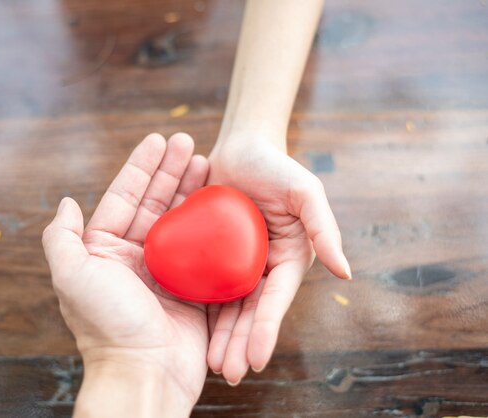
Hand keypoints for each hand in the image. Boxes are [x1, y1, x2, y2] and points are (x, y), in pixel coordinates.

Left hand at [42, 133, 209, 416]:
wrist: (145, 374)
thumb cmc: (107, 325)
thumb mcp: (72, 276)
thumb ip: (61, 237)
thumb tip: (66, 202)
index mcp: (104, 250)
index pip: (124, 197)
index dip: (141, 166)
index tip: (158, 138)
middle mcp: (134, 257)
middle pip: (156, 203)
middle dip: (171, 171)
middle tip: (190, 142)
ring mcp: (165, 272)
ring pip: (181, 220)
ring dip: (192, 191)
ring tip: (208, 162)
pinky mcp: (192, 287)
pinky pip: (203, 248)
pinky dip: (211, 224)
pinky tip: (222, 202)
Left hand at [206, 136, 350, 384]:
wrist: (241, 149)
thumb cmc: (277, 167)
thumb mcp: (305, 192)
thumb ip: (324, 227)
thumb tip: (346, 273)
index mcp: (289, 258)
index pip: (276, 298)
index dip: (267, 328)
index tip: (256, 358)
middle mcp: (265, 266)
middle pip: (252, 311)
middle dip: (242, 343)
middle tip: (229, 373)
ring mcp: (238, 264)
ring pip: (229, 306)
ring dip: (223, 337)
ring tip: (212, 366)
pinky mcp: (215, 256)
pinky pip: (207, 285)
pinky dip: (203, 310)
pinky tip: (192, 332)